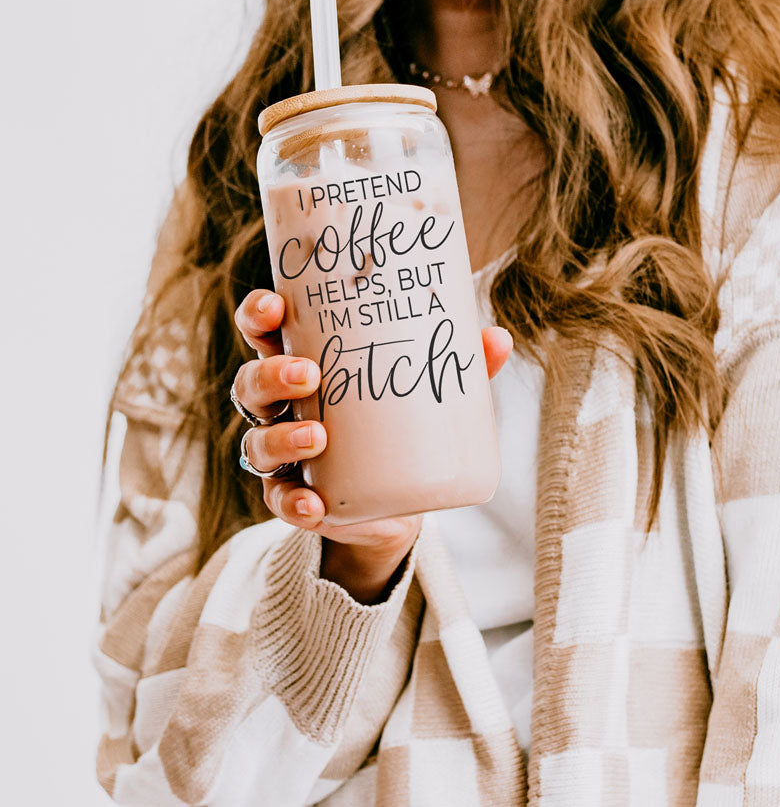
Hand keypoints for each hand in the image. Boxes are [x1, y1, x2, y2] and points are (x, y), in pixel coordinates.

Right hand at [233, 289, 512, 602]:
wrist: (400, 501)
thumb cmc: (404, 424)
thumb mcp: (429, 391)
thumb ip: (459, 366)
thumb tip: (497, 338)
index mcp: (307, 363)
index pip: (267, 333)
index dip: (260, 316)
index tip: (276, 306)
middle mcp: (284, 407)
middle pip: (251, 382)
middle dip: (271, 374)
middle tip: (308, 374)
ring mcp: (283, 455)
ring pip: (256, 440)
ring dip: (279, 438)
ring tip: (316, 437)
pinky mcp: (294, 498)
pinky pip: (279, 501)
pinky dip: (293, 503)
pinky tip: (312, 505)